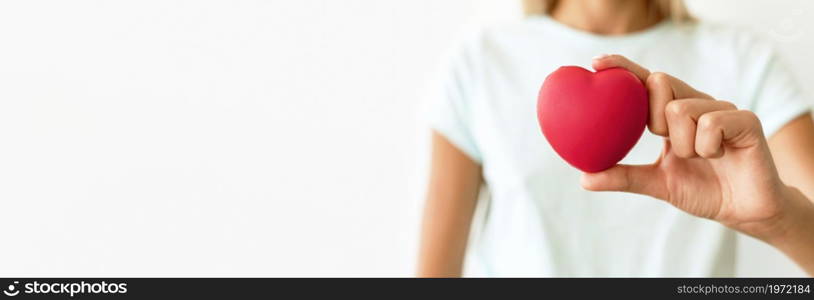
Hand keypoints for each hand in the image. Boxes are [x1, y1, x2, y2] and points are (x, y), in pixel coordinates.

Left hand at [581, 54, 798, 239]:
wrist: (743, 212)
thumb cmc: (703, 190)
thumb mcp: (656, 183)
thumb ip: (623, 177)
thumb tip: (584, 178)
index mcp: (674, 112)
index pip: (646, 82)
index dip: (623, 68)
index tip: (596, 64)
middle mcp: (697, 103)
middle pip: (660, 83)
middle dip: (655, 119)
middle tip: (669, 142)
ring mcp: (722, 109)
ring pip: (682, 109)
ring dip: (684, 145)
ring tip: (701, 157)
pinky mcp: (745, 120)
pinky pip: (711, 123)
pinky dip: (707, 147)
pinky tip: (720, 157)